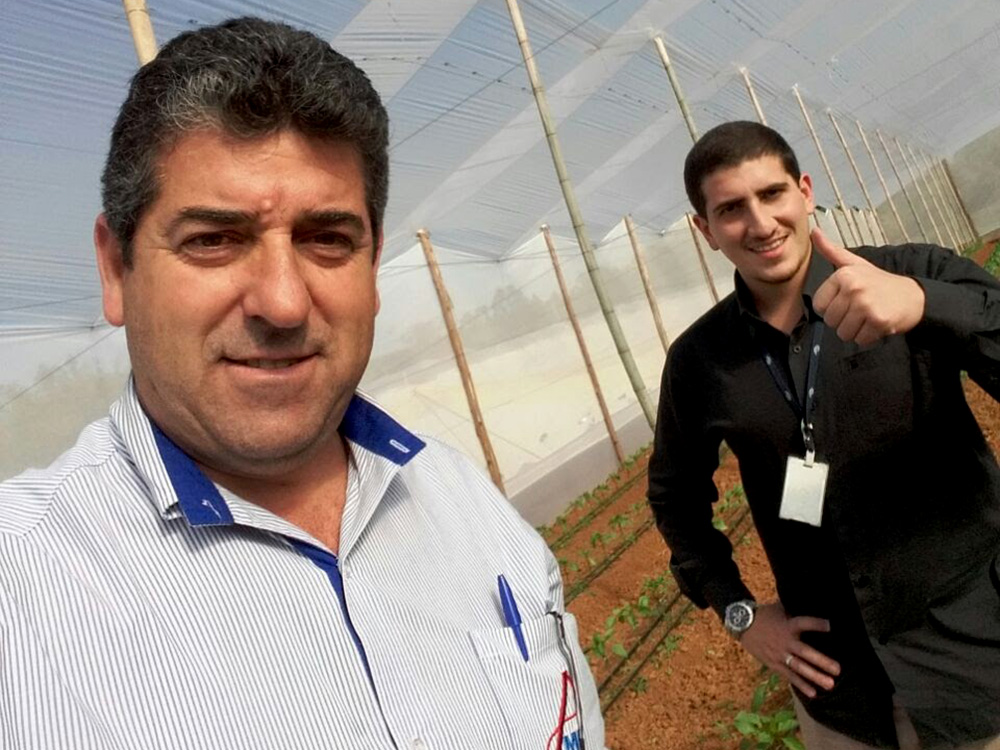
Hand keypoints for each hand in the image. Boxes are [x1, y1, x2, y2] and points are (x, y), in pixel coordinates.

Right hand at [738, 602, 840, 697]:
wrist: (742, 624)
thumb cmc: (765, 615)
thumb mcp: (780, 608)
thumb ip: (795, 608)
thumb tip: (813, 600)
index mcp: (787, 625)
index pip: (803, 623)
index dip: (816, 624)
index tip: (830, 626)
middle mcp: (785, 640)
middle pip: (804, 652)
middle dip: (821, 661)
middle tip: (838, 670)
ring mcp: (779, 654)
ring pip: (798, 667)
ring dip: (814, 676)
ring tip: (830, 684)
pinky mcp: (773, 663)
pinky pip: (788, 675)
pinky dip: (800, 684)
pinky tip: (813, 693)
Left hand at [811, 228, 924, 345]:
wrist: (915, 296)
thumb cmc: (880, 282)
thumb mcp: (855, 264)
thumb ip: (832, 251)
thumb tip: (814, 231)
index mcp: (844, 274)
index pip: (819, 305)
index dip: (832, 308)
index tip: (848, 300)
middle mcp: (854, 287)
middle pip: (831, 321)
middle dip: (844, 320)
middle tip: (861, 310)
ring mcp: (866, 304)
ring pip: (843, 333)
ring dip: (856, 330)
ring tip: (869, 317)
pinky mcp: (878, 321)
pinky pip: (860, 340)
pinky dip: (868, 337)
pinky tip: (878, 324)